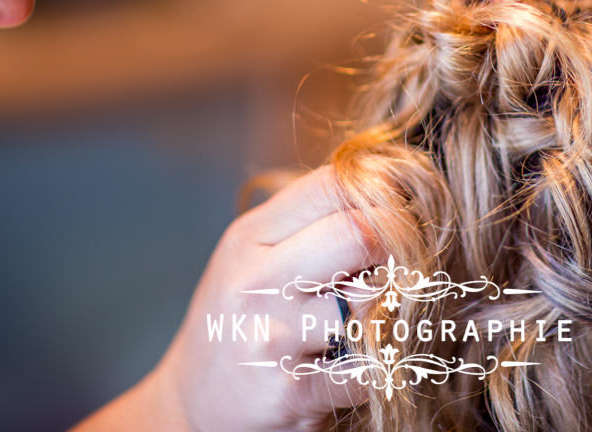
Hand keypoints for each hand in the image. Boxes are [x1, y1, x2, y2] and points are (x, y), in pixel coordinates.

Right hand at [151, 166, 386, 431]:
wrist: (192, 405)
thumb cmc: (242, 319)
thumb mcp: (255, 255)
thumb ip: (310, 219)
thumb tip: (389, 186)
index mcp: (250, 238)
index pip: (332, 185)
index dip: (381, 191)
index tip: (399, 209)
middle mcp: (258, 282)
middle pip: (359, 234)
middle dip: (395, 245)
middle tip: (398, 262)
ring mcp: (275, 337)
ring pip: (373, 300)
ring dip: (387, 310)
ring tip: (369, 317)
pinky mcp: (294, 390)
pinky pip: (372, 366)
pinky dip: (379, 365)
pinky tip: (355, 361)